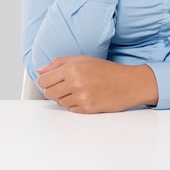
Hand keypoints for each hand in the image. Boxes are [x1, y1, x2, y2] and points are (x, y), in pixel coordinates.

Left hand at [37, 55, 158, 113]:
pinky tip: (85, 96)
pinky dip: (74, 104)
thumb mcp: (83, 59)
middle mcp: (75, 83)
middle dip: (54, 89)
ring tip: (79, 89)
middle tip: (65, 85)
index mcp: (73, 68)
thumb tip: (41, 70)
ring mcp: (81, 98)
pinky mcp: (86, 109)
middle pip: (48, 93)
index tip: (50, 80)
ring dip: (65, 97)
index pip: (44, 80)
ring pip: (59, 102)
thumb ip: (59, 63)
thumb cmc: (108, 70)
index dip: (46, 80)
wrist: (129, 84)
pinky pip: (70, 109)